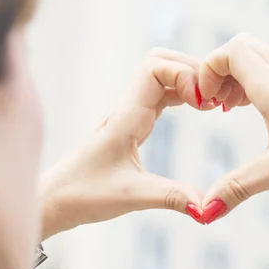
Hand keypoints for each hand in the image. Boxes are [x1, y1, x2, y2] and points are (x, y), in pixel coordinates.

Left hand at [40, 48, 213, 237]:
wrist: (54, 200)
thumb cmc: (83, 194)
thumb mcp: (132, 197)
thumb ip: (172, 197)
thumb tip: (207, 208)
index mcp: (126, 116)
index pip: (156, 67)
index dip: (185, 75)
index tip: (204, 104)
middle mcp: (127, 107)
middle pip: (160, 60)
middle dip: (191, 69)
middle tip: (214, 97)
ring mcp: (129, 113)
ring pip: (160, 75)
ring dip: (187, 80)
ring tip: (211, 103)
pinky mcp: (131, 124)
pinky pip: (159, 95)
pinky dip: (181, 94)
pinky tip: (197, 109)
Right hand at [197, 33, 268, 222]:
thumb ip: (237, 188)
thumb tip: (205, 212)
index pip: (229, 52)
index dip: (208, 71)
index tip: (205, 103)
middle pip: (242, 47)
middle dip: (220, 71)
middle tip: (215, 105)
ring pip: (260, 58)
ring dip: (238, 78)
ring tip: (230, 110)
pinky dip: (257, 84)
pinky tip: (259, 113)